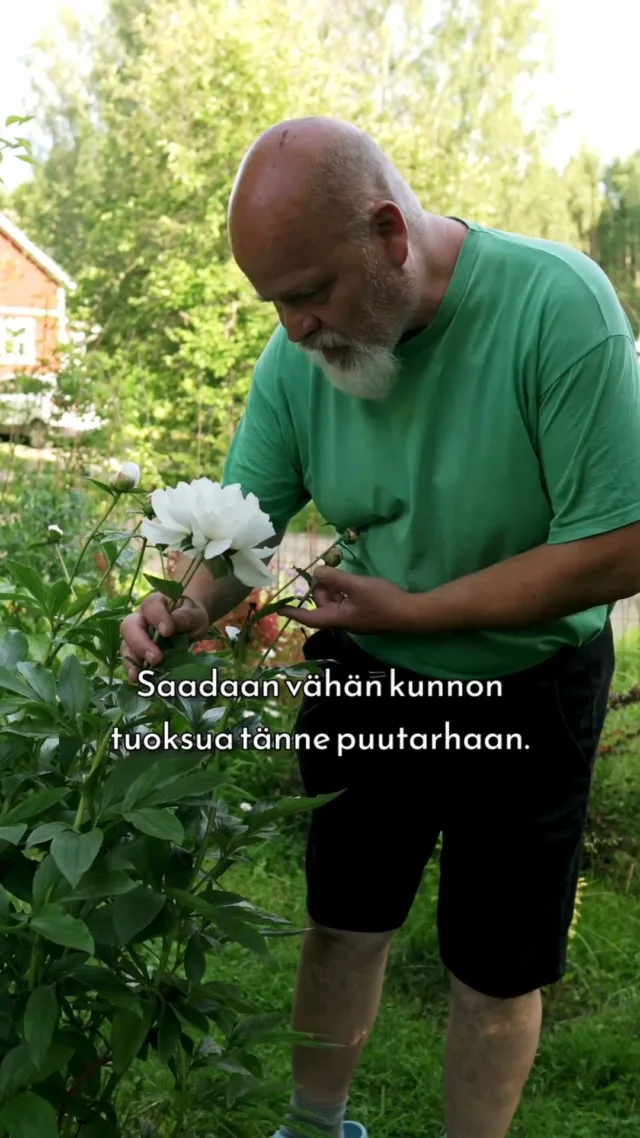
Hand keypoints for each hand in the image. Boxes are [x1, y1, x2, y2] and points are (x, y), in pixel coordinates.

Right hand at [119, 593, 209, 681]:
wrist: (191, 627)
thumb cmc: (191, 617)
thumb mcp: (195, 615)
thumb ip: (184, 618)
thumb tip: (171, 625)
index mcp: (155, 604)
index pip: (150, 606)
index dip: (157, 618)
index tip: (168, 631)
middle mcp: (140, 618)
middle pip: (129, 627)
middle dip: (140, 644)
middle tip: (155, 658)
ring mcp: (136, 636)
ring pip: (126, 646)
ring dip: (132, 662)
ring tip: (140, 676)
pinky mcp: (137, 653)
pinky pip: (130, 662)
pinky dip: (134, 671)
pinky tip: (140, 681)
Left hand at [278, 566, 413, 633]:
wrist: (411, 613)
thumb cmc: (383, 601)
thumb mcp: (357, 586)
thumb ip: (336, 579)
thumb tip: (317, 572)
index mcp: (338, 618)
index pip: (310, 617)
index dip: (294, 613)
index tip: (279, 609)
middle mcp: (344, 621)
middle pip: (323, 606)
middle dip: (321, 589)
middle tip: (326, 571)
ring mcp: (355, 618)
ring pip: (335, 603)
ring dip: (334, 589)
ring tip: (339, 573)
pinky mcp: (364, 614)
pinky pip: (346, 603)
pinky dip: (344, 592)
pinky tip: (352, 582)